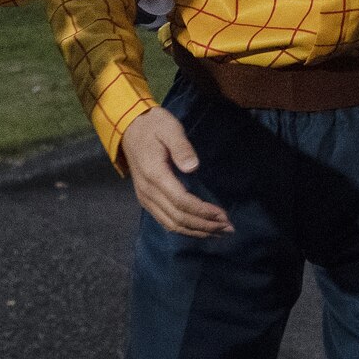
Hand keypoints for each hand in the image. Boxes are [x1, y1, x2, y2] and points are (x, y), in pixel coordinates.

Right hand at [119, 107, 232, 238]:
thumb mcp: (169, 128)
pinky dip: (184, 229)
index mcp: (154, 174)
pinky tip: (200, 229)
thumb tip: (193, 167)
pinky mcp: (146, 200)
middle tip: (228, 227)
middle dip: (205, 225)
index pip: (181, 201)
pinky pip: (165, 221)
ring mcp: (145, 197)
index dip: (202, 211)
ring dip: (197, 231)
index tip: (223, 214)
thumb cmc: (153, 126)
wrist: (129, 128)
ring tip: (220, 232)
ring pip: (172, 224)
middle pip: (178, 218)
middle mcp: (147, 191)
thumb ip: (181, 147)